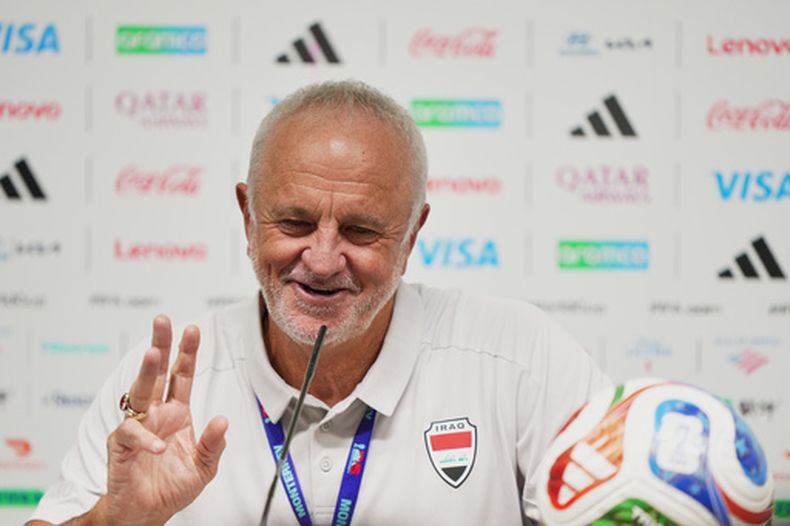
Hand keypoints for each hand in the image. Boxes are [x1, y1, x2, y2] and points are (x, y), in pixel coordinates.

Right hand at [100, 316, 227, 525]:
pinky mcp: (121, 446)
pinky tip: (160, 448)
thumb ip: (214, 444)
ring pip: (139, 392)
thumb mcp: (204, 467)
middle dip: (160, 344)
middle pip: (157, 372)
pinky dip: (145, 439)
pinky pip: (131, 434)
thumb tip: (223, 420)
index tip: (193, 329)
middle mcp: (155, 414)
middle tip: (162, 321)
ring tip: (151, 353)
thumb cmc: (172, 487)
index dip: (187, 353)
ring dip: (145, 372)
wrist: (146, 513)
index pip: (182, 376)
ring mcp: (137, 427)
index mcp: (176, 412)